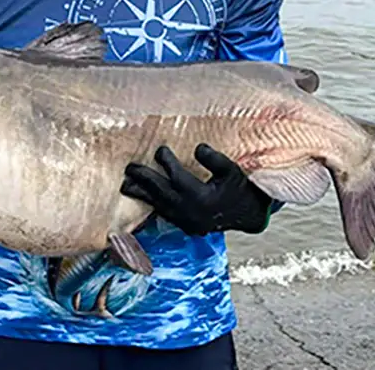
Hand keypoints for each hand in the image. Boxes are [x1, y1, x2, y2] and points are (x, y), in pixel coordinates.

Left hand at [120, 144, 272, 235]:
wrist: (248, 215)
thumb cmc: (239, 189)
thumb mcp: (232, 170)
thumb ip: (215, 159)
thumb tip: (198, 148)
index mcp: (203, 198)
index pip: (177, 178)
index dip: (166, 162)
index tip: (160, 149)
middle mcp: (192, 212)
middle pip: (162, 193)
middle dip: (144, 179)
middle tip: (130, 167)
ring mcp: (188, 222)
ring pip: (159, 206)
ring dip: (142, 194)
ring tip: (126, 184)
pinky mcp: (186, 227)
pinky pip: (164, 214)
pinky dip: (153, 204)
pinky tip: (143, 196)